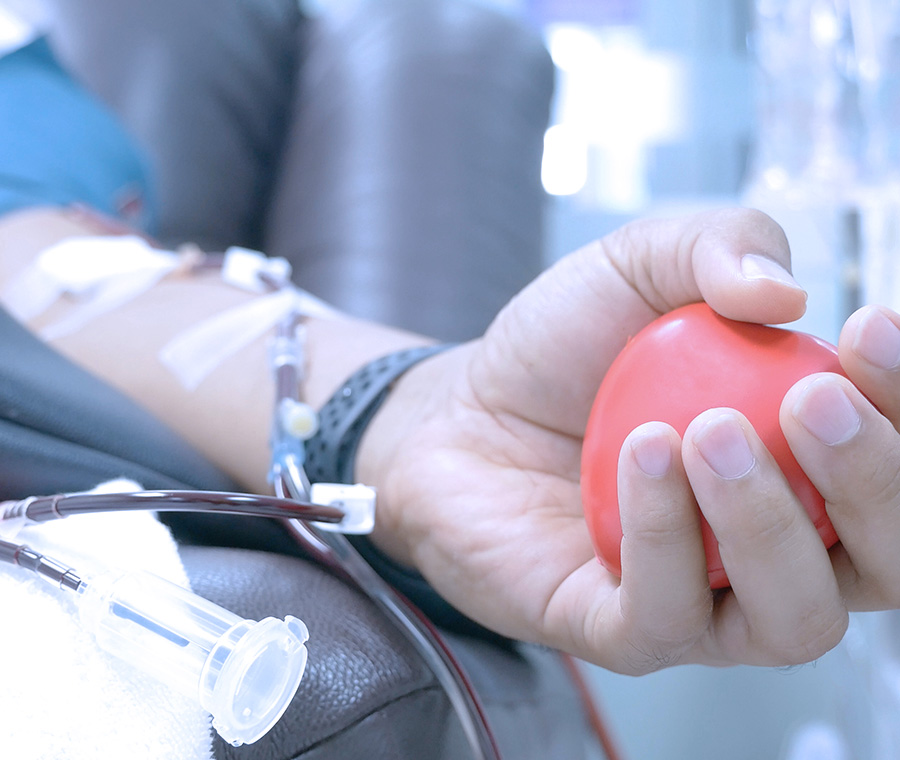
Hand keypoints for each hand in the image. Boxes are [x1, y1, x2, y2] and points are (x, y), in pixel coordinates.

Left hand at [359, 208, 897, 673]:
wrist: (461, 413)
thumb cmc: (563, 350)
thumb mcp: (639, 265)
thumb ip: (719, 249)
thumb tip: (787, 291)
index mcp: (803, 468)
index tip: (867, 331)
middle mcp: (772, 547)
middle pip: (884, 563)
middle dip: (874, 482)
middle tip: (812, 398)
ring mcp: (701, 601)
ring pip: (796, 617)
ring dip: (771, 525)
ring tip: (710, 431)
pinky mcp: (620, 631)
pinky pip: (670, 617)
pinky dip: (667, 536)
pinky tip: (643, 456)